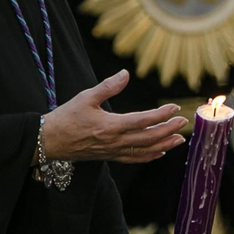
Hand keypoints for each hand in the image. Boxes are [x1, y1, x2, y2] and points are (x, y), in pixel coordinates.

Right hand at [41, 71, 186, 163]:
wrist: (49, 141)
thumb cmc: (66, 117)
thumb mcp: (86, 97)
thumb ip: (108, 86)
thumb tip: (125, 74)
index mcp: (111, 125)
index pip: (143, 120)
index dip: (161, 114)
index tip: (175, 107)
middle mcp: (115, 141)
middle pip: (149, 137)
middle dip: (168, 130)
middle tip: (183, 122)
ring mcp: (113, 151)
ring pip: (144, 150)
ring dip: (164, 145)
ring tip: (179, 140)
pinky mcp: (109, 157)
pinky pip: (133, 159)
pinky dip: (148, 156)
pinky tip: (159, 153)